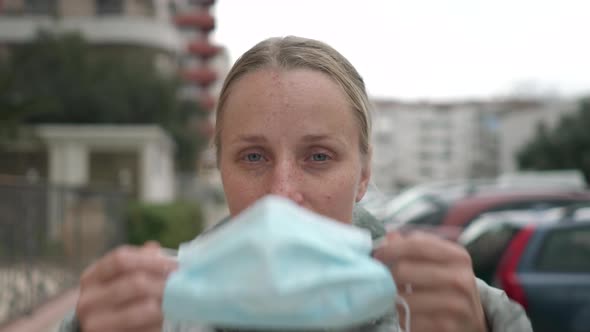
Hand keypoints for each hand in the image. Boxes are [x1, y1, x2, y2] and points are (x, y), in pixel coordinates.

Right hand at [75, 242, 177, 331]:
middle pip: (136, 283)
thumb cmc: (118, 300)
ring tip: (180, 302)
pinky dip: (161, 324)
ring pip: (145, 309)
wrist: (103, 329)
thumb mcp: (121, 279)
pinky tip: (169, 320)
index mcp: (91, 278)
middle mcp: (88, 301)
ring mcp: (97, 325)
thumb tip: (155, 249)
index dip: (152, 260)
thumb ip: (138, 261)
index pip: (121, 259)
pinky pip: (146, 330)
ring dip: (168, 304)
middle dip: (165, 283)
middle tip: (184, 285)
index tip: (175, 265)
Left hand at [373, 231, 487, 331]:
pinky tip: (408, 315)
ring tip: (398, 299)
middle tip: (384, 281)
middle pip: (404, 270)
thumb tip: (390, 236)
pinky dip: (403, 318)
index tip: (377, 255)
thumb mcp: (439, 264)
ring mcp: (456, 304)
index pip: (415, 245)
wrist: (472, 323)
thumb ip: (415, 248)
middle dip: (388, 276)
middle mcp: (460, 278)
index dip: (390, 248)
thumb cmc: (448, 288)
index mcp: (457, 256)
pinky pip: (410, 319)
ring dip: (395, 299)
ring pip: (404, 297)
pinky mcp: (447, 326)